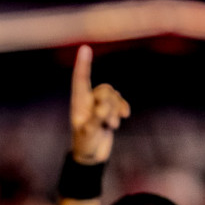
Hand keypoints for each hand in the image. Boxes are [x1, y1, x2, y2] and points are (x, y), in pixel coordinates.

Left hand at [69, 45, 129, 164]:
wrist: (91, 156)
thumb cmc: (85, 144)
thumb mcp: (89, 133)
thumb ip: (97, 118)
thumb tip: (105, 107)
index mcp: (79, 103)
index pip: (81, 79)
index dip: (83, 64)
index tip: (85, 48)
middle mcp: (89, 101)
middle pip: (105, 89)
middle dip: (110, 104)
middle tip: (108, 122)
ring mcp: (100, 106)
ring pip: (114, 97)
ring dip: (116, 110)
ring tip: (112, 126)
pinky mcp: (109, 112)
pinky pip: (119, 103)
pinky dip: (123, 108)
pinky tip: (125, 116)